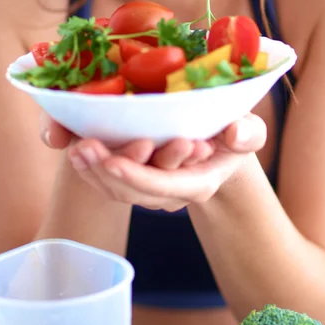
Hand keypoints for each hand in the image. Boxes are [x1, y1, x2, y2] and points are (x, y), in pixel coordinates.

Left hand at [40, 112, 266, 210]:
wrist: (221, 147)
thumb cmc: (234, 134)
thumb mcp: (250, 131)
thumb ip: (249, 134)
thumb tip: (234, 134)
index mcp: (198, 182)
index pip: (164, 186)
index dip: (139, 176)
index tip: (114, 161)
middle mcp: (171, 194)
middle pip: (133, 192)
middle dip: (106, 173)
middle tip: (82, 148)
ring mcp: (151, 190)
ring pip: (117, 191)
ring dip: (93, 171)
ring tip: (74, 149)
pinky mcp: (136, 181)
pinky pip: (109, 183)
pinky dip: (91, 168)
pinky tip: (74, 149)